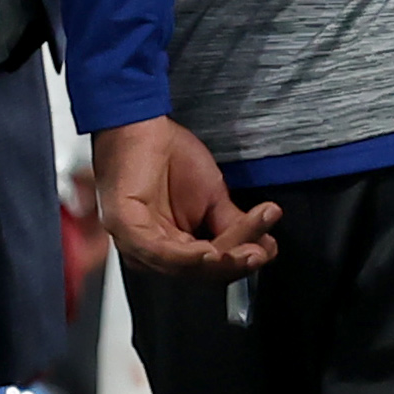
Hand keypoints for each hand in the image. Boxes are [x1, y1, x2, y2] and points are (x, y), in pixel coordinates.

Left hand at [90, 115, 280, 279]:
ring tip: (248, 249)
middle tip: (262, 250)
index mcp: (170, 248)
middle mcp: (150, 252)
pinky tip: (212, 251)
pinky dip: (188, 256)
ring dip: (220, 260)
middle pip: (200, 272)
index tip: (268, 248)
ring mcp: (133, 242)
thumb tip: (263, 247)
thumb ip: (233, 226)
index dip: (240, 261)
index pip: (210, 267)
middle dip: (236, 262)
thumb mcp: (213, 196)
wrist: (142, 121)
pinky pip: (159, 252)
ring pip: (183, 267)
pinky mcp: (124, 226)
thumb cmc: (168, 156)